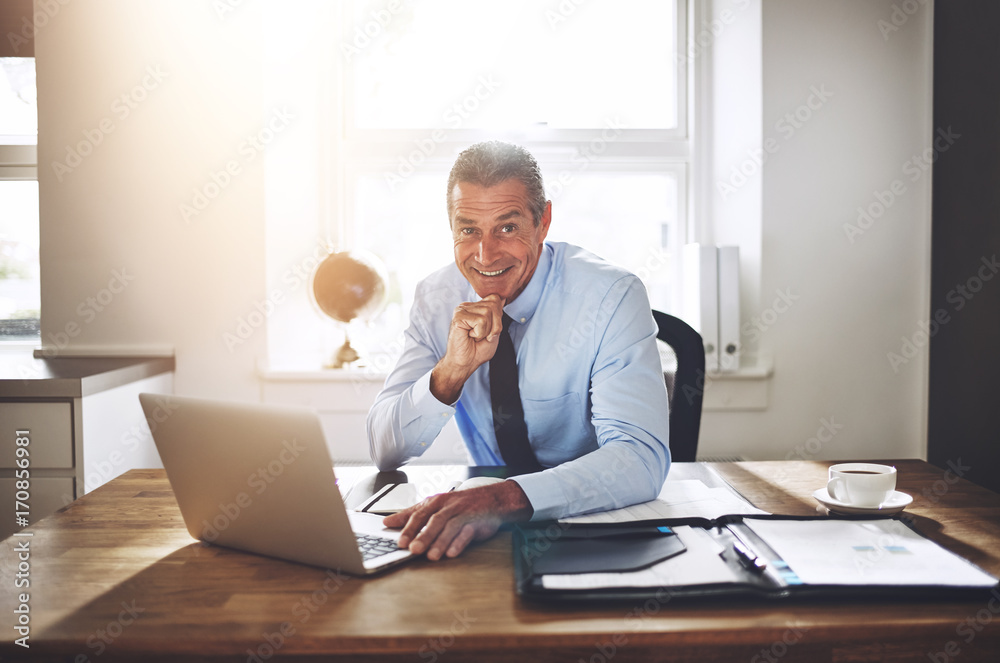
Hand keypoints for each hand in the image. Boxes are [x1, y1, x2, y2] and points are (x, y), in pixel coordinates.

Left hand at [383, 481, 532, 559]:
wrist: (492, 499)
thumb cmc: (459, 505)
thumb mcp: (434, 506)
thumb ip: (411, 514)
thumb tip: (388, 522)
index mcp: (435, 502)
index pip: (419, 514)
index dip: (408, 528)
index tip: (399, 542)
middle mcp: (449, 506)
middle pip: (434, 521)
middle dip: (423, 535)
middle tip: (413, 550)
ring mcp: (463, 514)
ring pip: (450, 527)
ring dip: (440, 542)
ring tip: (432, 556)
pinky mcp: (477, 523)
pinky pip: (468, 532)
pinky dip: (459, 543)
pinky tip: (452, 553)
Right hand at [430, 293, 504, 403]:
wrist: (464, 363)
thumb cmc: (478, 350)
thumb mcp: (495, 331)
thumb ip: (498, 315)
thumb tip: (502, 298)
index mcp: (476, 307)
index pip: (495, 298)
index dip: (498, 317)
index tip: (489, 330)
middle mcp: (468, 306)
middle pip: (494, 304)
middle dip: (494, 324)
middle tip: (483, 336)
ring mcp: (461, 310)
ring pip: (487, 312)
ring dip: (486, 330)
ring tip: (475, 336)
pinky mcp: (458, 317)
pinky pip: (480, 321)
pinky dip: (479, 333)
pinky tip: (470, 336)